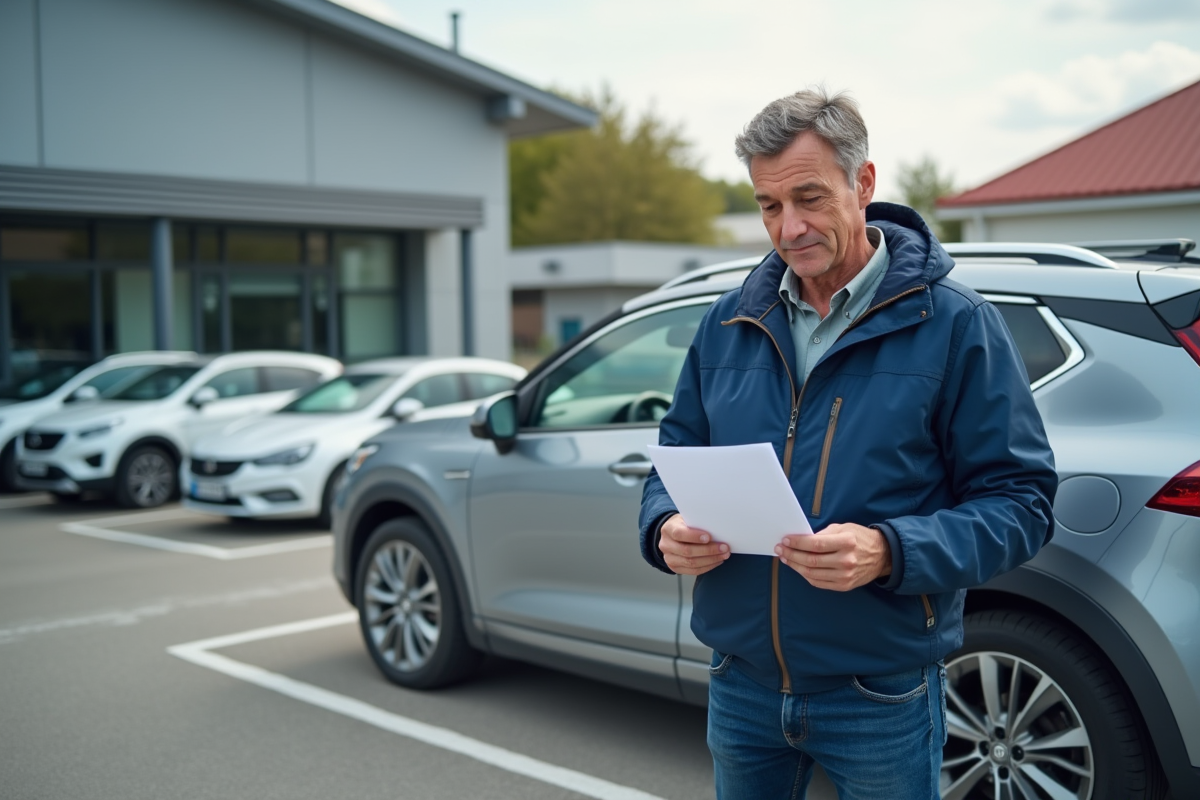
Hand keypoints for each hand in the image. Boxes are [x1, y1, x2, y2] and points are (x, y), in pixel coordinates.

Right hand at [658, 513, 729, 574]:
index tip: (709, 537)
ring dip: (711, 560)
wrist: (672, 535)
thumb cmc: (684, 525)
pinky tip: (717, 561)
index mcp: (668, 529)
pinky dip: (708, 566)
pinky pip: (693, 571)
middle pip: (687, 551)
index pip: (679, 534)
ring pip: (691, 563)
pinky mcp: (675, 568)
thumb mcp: (687, 518)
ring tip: (724, 555)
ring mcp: (669, 558)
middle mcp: (666, 545)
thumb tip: (717, 529)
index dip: (694, 536)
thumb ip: (697, 523)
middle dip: (708, 550)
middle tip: (724, 547)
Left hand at [774, 523, 890, 590]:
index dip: (797, 543)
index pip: (815, 544)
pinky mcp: (844, 585)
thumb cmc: (860, 538)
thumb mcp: (844, 528)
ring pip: (812, 573)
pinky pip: (818, 582)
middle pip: (811, 560)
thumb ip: (823, 534)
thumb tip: (801, 539)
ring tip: (786, 558)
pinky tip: (798, 567)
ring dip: (795, 566)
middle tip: (780, 549)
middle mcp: (846, 560)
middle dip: (792, 554)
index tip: (785, 540)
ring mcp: (845, 575)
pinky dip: (805, 575)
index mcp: (847, 542)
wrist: (882, 556)